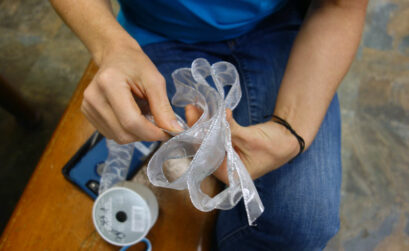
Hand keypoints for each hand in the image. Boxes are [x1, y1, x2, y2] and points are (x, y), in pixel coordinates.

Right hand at [81, 41, 182, 143]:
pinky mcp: (88, 113)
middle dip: (145, 134)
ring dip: (136, 133)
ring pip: (118, 137)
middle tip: (158, 124)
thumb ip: (163, 107)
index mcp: (109, 83)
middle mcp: (94, 98)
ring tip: (143, 115)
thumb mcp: (155, 80)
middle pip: (124, 133)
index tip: (167, 133)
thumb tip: (173, 130)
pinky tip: (131, 115)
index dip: (151, 132)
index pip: (131, 121)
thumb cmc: (135, 64)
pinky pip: (112, 134)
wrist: (116, 55)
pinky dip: (127, 131)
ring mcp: (88, 107)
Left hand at [185, 105, 299, 183]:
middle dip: (197, 128)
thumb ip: (230, 128)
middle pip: (204, 148)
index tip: (193, 119)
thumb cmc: (273, 145)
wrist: (288, 139)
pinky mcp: (227, 147)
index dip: (198, 137)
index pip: (207, 156)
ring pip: (208, 140)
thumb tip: (218, 114)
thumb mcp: (250, 138)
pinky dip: (211, 124)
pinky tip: (206, 111)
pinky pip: (215, 136)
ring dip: (203, 124)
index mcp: (229, 175)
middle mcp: (224, 169)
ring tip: (195, 107)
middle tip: (191, 109)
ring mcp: (225, 158)